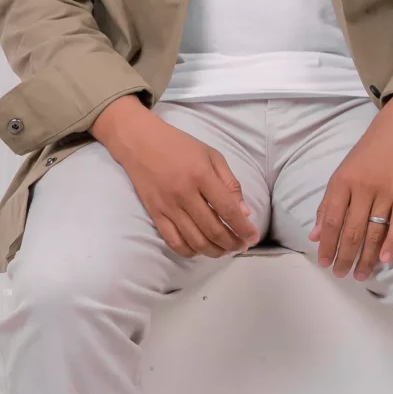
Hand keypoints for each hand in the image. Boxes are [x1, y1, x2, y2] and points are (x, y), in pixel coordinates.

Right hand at [90, 98, 257, 258]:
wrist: (139, 142)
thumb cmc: (179, 145)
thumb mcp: (211, 155)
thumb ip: (229, 183)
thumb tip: (244, 212)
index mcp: (201, 175)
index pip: (227, 210)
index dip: (243, 228)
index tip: (253, 237)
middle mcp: (184, 194)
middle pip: (212, 229)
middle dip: (232, 243)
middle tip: (241, 246)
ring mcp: (167, 206)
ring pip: (195, 240)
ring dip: (214, 251)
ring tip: (224, 250)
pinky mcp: (154, 214)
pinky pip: (173, 241)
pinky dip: (189, 251)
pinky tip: (200, 250)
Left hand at [310, 96, 392, 279]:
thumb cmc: (369, 151)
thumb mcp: (343, 172)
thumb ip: (328, 203)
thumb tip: (313, 234)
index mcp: (342, 181)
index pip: (330, 220)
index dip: (326, 244)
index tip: (324, 263)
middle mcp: (362, 187)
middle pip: (351, 230)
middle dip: (345, 256)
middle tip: (341, 274)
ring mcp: (386, 191)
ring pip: (373, 231)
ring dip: (366, 256)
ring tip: (361, 275)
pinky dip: (391, 242)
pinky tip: (384, 259)